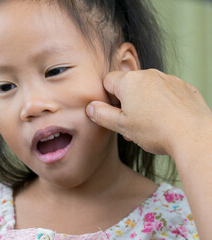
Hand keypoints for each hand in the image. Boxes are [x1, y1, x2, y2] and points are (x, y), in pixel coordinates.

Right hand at [86, 69, 211, 154]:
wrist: (193, 135)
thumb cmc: (155, 130)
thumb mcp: (121, 126)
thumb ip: (102, 114)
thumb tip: (90, 107)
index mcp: (130, 82)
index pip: (108, 81)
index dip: (108, 98)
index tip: (114, 112)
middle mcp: (149, 75)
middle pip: (129, 86)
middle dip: (127, 103)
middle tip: (130, 125)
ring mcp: (169, 80)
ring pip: (148, 90)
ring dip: (144, 104)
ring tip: (150, 126)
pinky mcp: (184, 88)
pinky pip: (167, 93)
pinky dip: (163, 104)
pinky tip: (166, 120)